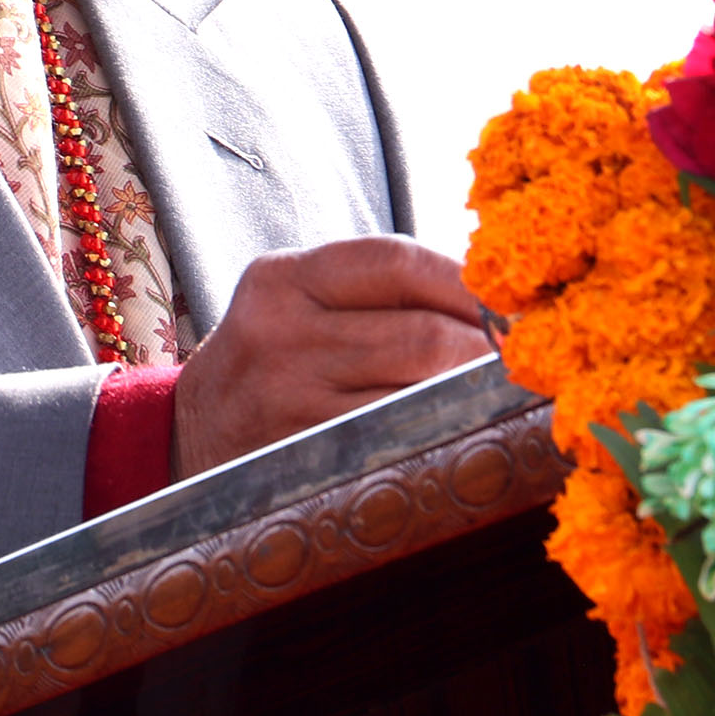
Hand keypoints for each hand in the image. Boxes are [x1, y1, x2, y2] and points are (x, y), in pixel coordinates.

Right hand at [170, 237, 493, 475]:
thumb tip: (498, 300)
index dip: (469, 282)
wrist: (183, 441)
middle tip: (531, 362)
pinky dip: (442, 431)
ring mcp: (287, 397)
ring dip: (475, 394)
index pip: (398, 261)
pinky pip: (395, 438)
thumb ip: (377, 296)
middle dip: (488, 349)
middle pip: (420, 332)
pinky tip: (466, 430)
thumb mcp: (299, 308)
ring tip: (511, 396)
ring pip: (415, 389)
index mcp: (283, 278)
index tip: (514, 305)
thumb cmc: (273, 365)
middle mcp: (278, 330)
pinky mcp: (300, 454)